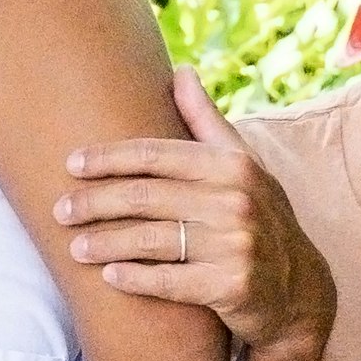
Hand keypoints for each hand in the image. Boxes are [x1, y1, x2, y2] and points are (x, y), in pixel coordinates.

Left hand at [55, 64, 332, 352]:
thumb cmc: (257, 217)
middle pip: (147, 196)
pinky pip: (172, 281)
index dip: (109, 158)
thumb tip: (181, 70)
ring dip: (107, 243)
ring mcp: (236, 245)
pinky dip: (137, 279)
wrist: (299, 290)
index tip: (71, 164)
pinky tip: (109, 276)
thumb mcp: (242, 166)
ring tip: (74, 247)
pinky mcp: (233, 287)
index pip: (157, 155)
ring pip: (153, 239)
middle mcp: (236, 200)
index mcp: (233, 165)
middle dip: (96, 202)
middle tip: (60, 211)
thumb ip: (206, 122)